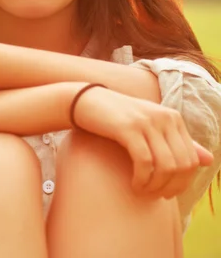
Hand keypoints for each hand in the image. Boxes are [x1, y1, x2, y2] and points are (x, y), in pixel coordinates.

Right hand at [75, 86, 213, 198]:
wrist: (88, 102)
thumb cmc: (119, 118)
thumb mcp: (151, 127)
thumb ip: (179, 142)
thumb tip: (209, 159)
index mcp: (173, 118)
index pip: (191, 160)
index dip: (181, 183)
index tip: (165, 192)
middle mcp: (165, 117)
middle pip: (182, 165)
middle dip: (170, 187)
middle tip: (153, 195)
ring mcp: (147, 121)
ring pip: (166, 166)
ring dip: (155, 186)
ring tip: (142, 190)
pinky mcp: (129, 128)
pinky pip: (145, 162)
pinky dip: (142, 179)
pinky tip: (134, 184)